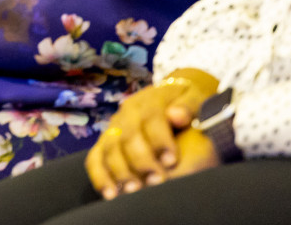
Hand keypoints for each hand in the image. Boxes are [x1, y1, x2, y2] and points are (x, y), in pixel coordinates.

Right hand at [86, 69, 217, 199]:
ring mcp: (114, 127)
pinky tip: (110, 193)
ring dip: (120, 171)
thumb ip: (188, 105)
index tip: (171, 161)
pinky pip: (95, 158)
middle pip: (127, 136)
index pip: (150, 118)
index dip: (159, 140)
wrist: (172, 96)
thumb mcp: (194, 96)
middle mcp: (127, 112)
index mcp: (150, 100)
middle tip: (156, 181)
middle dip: (140, 161)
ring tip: (134, 191)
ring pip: (109, 148)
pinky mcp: (106, 141)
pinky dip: (100, 176)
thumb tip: (177, 115)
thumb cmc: (186, 102)